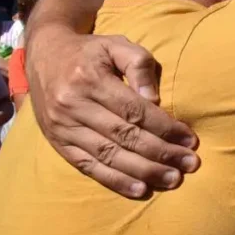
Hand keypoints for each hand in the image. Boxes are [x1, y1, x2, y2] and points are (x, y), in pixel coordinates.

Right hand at [26, 28, 199, 197]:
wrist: (44, 55)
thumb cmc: (91, 52)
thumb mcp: (116, 44)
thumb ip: (139, 65)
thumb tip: (154, 100)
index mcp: (89, 79)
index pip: (134, 110)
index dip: (164, 128)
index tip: (190, 139)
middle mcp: (72, 105)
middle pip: (124, 136)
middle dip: (161, 153)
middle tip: (189, 164)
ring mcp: (63, 127)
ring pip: (108, 155)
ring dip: (144, 171)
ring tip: (172, 180)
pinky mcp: (58, 143)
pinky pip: (89, 167)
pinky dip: (116, 181)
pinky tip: (141, 190)